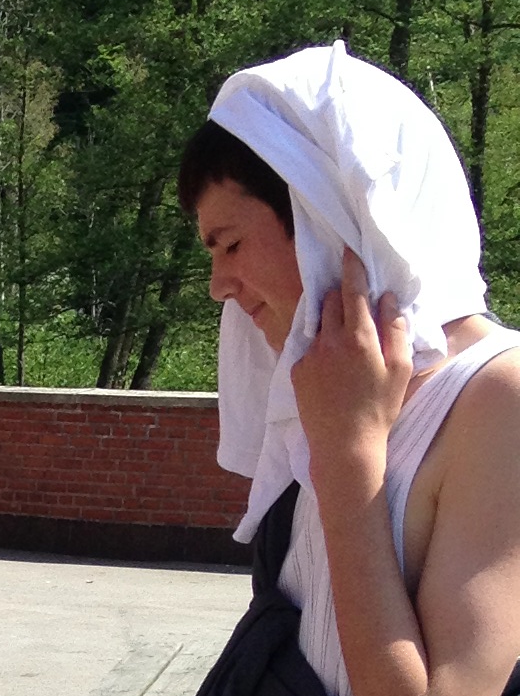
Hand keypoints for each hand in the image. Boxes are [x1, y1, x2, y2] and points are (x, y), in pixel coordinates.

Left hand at [293, 248, 412, 475]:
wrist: (343, 446)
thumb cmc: (379, 408)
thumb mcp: (399, 367)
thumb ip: (395, 328)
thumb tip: (387, 298)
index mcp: (357, 337)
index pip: (352, 290)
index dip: (351, 267)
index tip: (349, 250)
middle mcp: (328, 341)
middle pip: (331, 300)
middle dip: (343, 293)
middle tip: (354, 298)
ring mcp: (308, 356)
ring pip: (318, 323)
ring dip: (331, 320)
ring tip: (344, 335)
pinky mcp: (296, 372)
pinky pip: (309, 347)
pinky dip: (321, 346)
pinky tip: (332, 364)